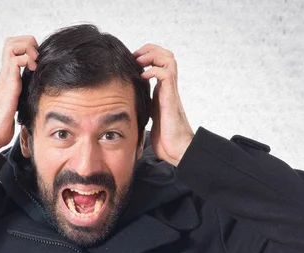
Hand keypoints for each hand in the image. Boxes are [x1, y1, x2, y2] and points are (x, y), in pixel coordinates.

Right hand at [0, 36, 39, 149]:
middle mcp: (6, 73)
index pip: (13, 49)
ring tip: (34, 62)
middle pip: (11, 41)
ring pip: (11, 44)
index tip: (37, 61)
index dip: (27, 47)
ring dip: (27, 47)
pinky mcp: (8, 84)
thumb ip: (24, 98)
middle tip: (36, 57)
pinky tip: (33, 71)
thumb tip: (37, 101)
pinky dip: (27, 60)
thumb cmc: (2, 124)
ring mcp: (6, 77)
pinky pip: (15, 60)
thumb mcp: (18, 106)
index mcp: (9, 77)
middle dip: (27, 42)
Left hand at [133, 44, 194, 166]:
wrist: (177, 151)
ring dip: (152, 55)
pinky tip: (143, 76)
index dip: (145, 57)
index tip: (131, 62)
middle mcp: (167, 88)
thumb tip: (126, 112)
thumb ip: (142, 111)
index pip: (158, 64)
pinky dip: (153, 70)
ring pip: (168, 59)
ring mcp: (170, 92)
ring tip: (139, 61)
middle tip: (134, 56)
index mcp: (161, 92)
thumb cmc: (165, 140)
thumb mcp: (148, 120)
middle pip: (165, 55)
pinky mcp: (171, 97)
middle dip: (149, 50)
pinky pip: (166, 74)